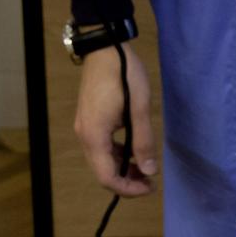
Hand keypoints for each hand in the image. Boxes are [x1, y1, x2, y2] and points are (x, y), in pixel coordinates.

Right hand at [74, 44, 157, 196]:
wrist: (104, 46)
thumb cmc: (123, 73)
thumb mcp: (139, 108)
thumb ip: (144, 142)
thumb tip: (150, 171)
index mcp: (95, 136)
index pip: (108, 179)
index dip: (129, 190)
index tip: (149, 186)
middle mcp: (85, 136)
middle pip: (103, 174)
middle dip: (127, 182)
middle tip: (151, 180)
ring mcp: (85, 129)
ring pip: (102, 163)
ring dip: (123, 170)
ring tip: (146, 167)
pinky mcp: (89, 122)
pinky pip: (102, 149)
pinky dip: (118, 157)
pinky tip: (134, 151)